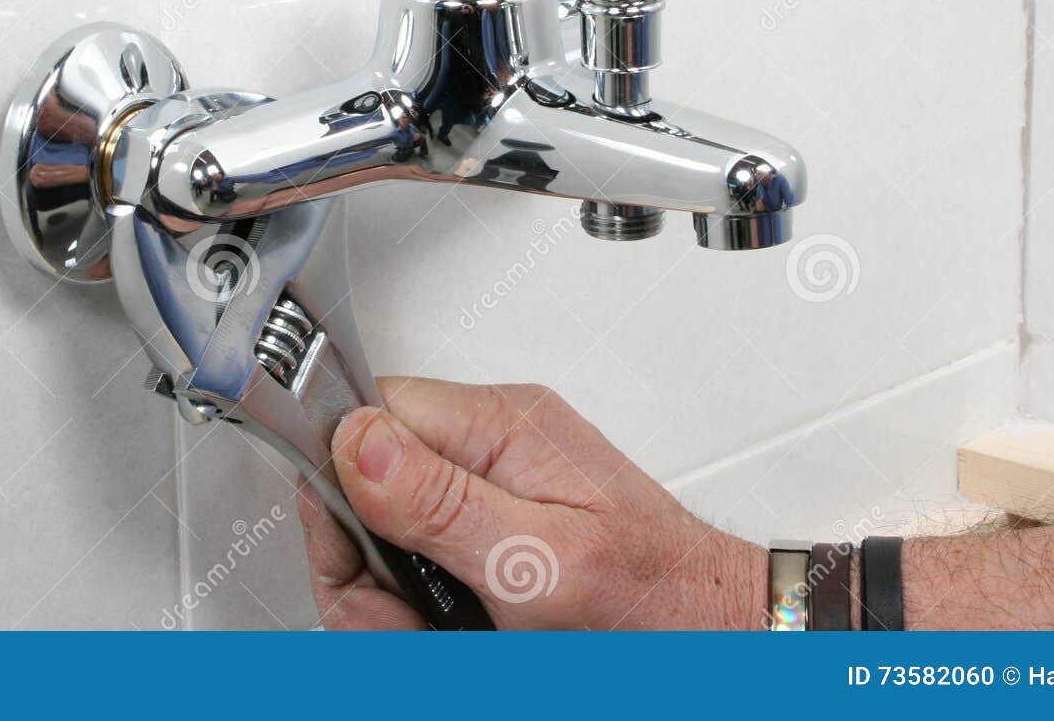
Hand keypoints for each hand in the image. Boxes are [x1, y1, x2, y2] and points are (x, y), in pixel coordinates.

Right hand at [296, 377, 765, 628]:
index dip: (342, 489)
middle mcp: (487, 448)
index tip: (362, 558)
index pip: (368, 413)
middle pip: (360, 485)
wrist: (711, 640)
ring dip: (387, 603)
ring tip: (436, 637)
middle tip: (404, 621)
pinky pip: (412, 567)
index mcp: (499, 424)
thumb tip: (359, 440)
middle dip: (364, 567)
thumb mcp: (539, 558)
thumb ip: (444, 501)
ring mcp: (486, 494)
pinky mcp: (486, 537)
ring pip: (378, 539)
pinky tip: (448, 635)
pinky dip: (413, 615)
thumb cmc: (653, 600)